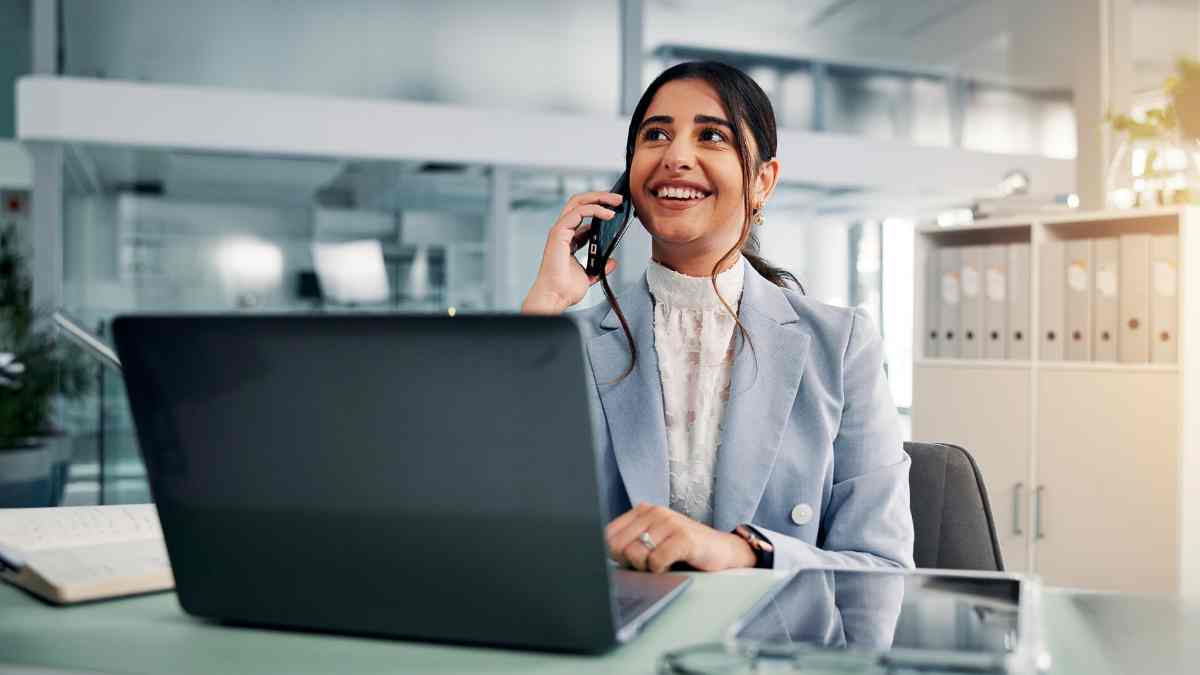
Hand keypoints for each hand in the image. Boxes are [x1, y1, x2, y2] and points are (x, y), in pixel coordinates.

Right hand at [520, 191, 621, 314]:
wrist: (556, 297)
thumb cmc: (565, 288)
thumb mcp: (590, 275)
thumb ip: (600, 266)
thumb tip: (612, 261)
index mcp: (569, 238)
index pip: (583, 214)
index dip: (600, 209)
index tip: (617, 210)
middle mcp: (563, 231)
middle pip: (580, 203)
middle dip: (600, 197)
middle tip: (618, 199)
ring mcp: (560, 230)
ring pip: (578, 202)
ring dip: (599, 198)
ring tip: (616, 201)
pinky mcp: (559, 232)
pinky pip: (578, 212)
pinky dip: (594, 209)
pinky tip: (608, 214)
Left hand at [605, 503, 755, 573]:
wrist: (722, 551)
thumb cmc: (683, 550)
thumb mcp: (653, 543)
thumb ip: (629, 545)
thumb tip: (600, 558)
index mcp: (642, 511)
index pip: (608, 535)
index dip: (615, 555)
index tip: (633, 560)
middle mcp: (653, 512)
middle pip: (618, 547)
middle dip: (630, 563)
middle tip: (650, 563)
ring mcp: (669, 522)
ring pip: (635, 554)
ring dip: (647, 568)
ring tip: (663, 563)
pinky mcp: (683, 537)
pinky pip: (655, 561)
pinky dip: (661, 570)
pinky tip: (672, 564)